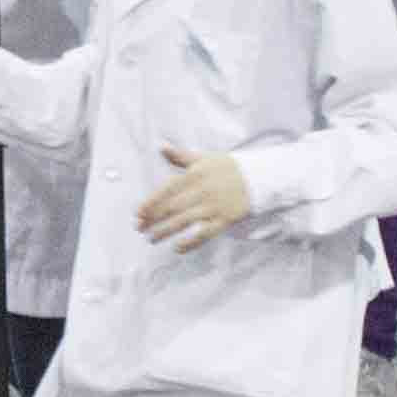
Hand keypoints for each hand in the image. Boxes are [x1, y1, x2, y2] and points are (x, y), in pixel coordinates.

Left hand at [133, 146, 253, 247]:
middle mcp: (202, 191)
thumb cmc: (228, 168)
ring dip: (166, 231)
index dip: (151, 202)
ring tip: (152, 238)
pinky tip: (178, 248)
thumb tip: (162, 148)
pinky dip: (191, 242)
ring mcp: (213, 206)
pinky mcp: (225, 219)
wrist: (259, 178)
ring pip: (185, 221)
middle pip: (172, 207)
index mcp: (194, 175)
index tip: (138, 213)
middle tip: (139, 228)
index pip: (167, 190)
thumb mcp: (204, 158)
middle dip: (153, 219)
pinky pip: (205, 233)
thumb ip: (181, 156)